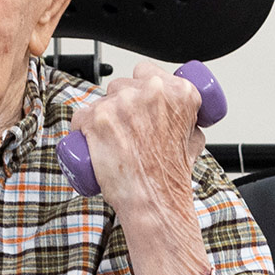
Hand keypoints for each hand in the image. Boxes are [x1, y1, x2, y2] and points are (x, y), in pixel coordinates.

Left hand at [72, 63, 215, 274]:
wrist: (154, 201)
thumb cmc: (171, 177)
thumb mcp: (193, 141)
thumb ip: (189, 120)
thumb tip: (183, 117)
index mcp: (179, 92)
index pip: (148, 72)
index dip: (141, 88)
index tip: (140, 104)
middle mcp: (151, 91)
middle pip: (123, 84)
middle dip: (122, 104)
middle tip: (127, 130)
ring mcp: (122, 103)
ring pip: (103, 99)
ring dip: (103, 115)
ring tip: (113, 142)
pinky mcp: (98, 118)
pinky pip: (81, 115)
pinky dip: (83, 128)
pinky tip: (92, 143)